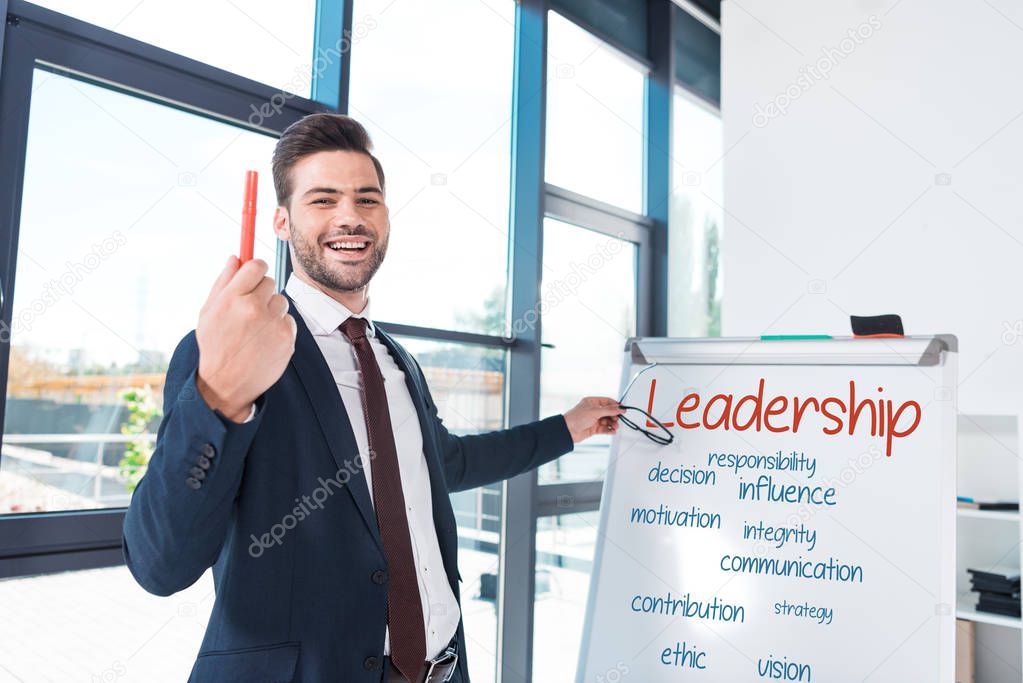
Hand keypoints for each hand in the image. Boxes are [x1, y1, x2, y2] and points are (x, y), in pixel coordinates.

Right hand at [195, 256, 296, 422]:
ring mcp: (273, 323)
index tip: (254, 276)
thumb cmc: (215, 345)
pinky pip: (289, 320)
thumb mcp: (208, 312)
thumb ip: (223, 282)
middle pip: (270, 281)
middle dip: (262, 292)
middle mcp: (254, 308)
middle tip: (250, 310)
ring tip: (255, 329)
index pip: (256, 265)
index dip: (256, 269)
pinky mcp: (287, 338)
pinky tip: (265, 341)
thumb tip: (235, 257)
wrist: (226, 384)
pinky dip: (280, 328)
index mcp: (232, 298)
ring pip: (281, 301)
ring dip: (272, 310)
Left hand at [563, 397, 625, 442]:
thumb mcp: (595, 411)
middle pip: (608, 412)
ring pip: (607, 421)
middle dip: (614, 416)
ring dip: (613, 424)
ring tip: (615, 427)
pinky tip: (612, 431)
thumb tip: (620, 408)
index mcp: (592, 402)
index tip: (623, 409)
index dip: (615, 405)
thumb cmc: (577, 418)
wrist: (568, 431)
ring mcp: (594, 420)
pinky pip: (604, 429)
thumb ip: (609, 410)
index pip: (607, 401)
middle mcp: (593, 410)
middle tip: (618, 420)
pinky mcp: (594, 429)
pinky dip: (609, 430)